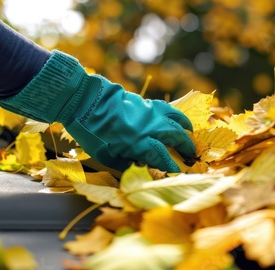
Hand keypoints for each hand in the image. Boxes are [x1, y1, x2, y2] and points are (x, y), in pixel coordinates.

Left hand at [0, 51, 194, 171]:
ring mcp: (149, 113)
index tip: (178, 171)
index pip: (163, 157)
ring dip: (185, 129)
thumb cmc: (91, 133)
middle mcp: (149, 127)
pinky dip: (175, 114)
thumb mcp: (106, 155)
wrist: (83, 102)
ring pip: (174, 120)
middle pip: (175, 137)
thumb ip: (126, 163)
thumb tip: (141, 166)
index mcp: (138, 143)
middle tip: (191, 155)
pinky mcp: (144, 102)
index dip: (172, 165)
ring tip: (190, 134)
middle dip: (186, 147)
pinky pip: (165, 108)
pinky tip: (176, 118)